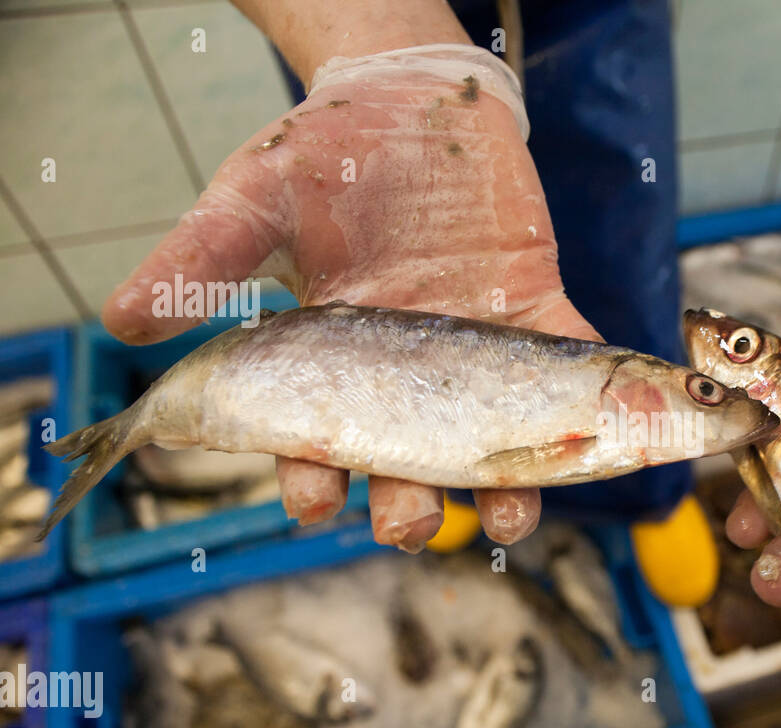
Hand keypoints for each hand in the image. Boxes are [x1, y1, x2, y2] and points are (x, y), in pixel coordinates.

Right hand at [103, 56, 595, 550]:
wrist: (410, 96)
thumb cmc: (323, 152)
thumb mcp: (253, 200)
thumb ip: (200, 260)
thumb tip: (120, 321)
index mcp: (334, 363)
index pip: (319, 444)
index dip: (312, 481)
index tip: (313, 497)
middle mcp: (408, 376)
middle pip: (408, 465)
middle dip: (407, 506)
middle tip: (407, 520)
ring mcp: (475, 352)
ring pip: (492, 441)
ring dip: (504, 486)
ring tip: (509, 513)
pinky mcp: (533, 315)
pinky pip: (567, 368)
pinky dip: (589, 403)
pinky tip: (602, 435)